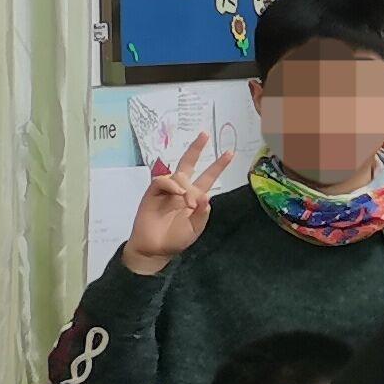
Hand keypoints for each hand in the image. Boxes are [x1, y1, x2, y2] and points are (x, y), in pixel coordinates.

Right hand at [122, 133, 231, 270]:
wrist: (155, 249)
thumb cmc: (176, 239)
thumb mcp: (195, 228)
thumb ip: (202, 214)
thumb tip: (206, 197)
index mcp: (195, 197)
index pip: (208, 177)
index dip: (218, 165)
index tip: (231, 152)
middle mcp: (182, 189)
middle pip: (189, 163)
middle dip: (196, 148)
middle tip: (204, 134)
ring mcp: (166, 190)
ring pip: (177, 173)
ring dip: (185, 185)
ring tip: (188, 202)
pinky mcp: (152, 193)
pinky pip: (162, 180)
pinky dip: (172, 184)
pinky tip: (178, 193)